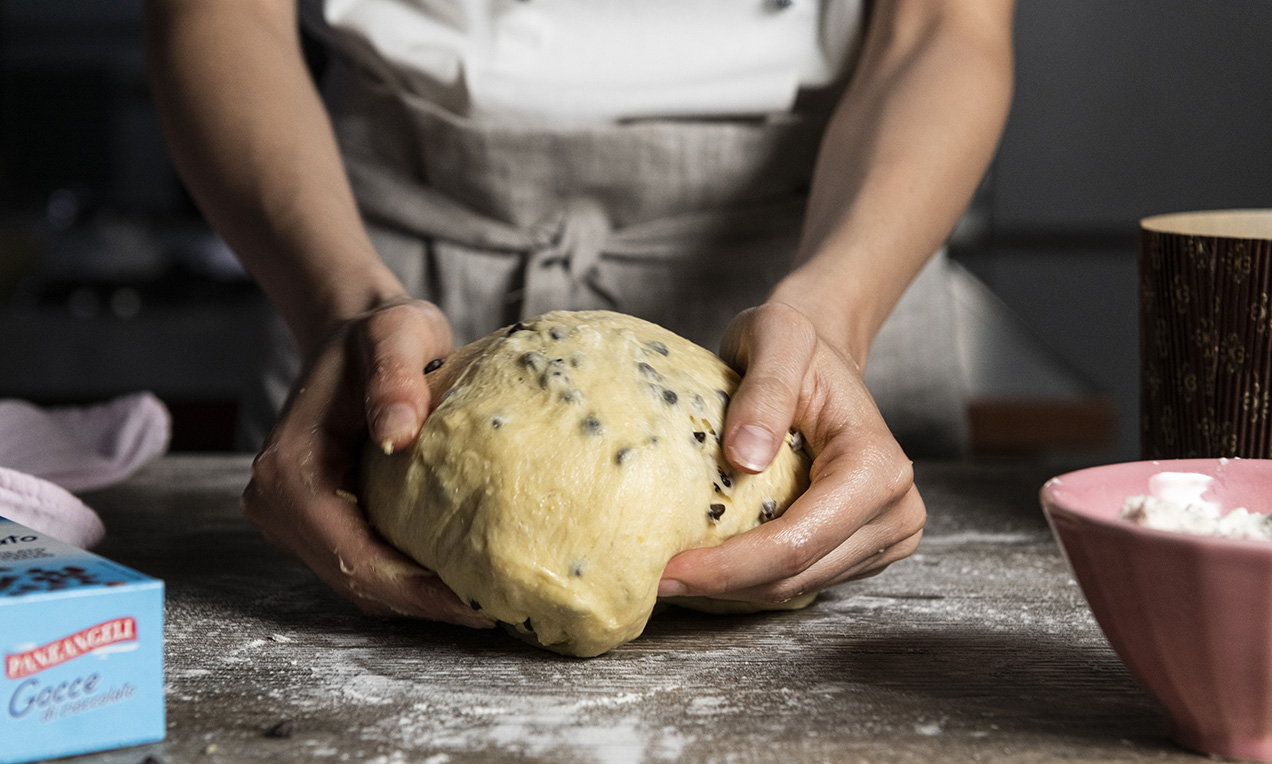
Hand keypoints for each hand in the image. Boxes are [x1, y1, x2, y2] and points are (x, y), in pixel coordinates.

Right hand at [242, 299, 491, 626]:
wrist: (355, 330)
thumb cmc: (380, 331)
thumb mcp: (396, 334)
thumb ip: (395, 378)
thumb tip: (399, 435)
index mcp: (287, 469)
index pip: (350, 553)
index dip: (412, 588)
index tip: (473, 602)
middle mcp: (275, 502)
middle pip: (352, 578)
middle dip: (419, 602)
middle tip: (491, 611)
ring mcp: (290, 515)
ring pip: (355, 579)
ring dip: (414, 596)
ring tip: (480, 600)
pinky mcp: (314, 517)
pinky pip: (360, 561)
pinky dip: (405, 576)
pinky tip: (454, 576)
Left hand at [658, 302, 924, 601]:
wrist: (822, 353)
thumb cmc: (797, 341)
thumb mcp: (776, 338)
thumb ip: (765, 391)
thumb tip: (746, 457)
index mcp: (878, 468)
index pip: (797, 541)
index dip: (730, 566)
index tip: (667, 569)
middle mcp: (896, 510)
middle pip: (796, 574)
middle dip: (723, 583)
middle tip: (654, 578)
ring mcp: (885, 536)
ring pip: (796, 587)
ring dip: (732, 587)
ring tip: (674, 571)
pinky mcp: (862, 549)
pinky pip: (799, 580)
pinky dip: (750, 577)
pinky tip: (708, 560)